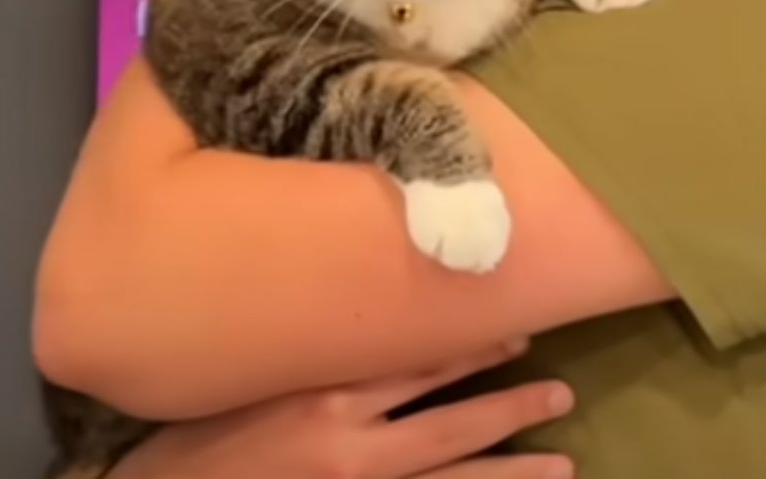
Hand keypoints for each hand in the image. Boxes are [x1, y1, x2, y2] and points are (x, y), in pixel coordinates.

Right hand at [110, 340, 572, 478]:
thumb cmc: (200, 431)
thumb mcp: (257, 374)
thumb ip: (316, 347)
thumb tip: (369, 304)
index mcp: (330, 390)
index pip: (421, 358)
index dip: (475, 343)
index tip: (520, 326)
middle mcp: (353, 444)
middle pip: (452, 423)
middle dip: (512, 409)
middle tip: (562, 394)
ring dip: (511, 473)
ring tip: (565, 466)